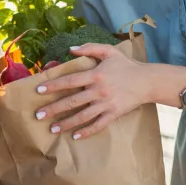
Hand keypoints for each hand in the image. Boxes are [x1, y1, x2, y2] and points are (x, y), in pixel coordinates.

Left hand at [34, 43, 149, 139]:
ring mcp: (106, 104)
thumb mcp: (109, 51)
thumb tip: (70, 49)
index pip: (70, 81)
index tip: (38, 90)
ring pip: (82, 116)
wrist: (147, 81)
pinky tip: (75, 136)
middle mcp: (99, 91)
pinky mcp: (114, 114)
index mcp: (95, 75)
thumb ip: (89, 48)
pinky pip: (98, 125)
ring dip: (66, 123)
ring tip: (52, 129)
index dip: (53, 85)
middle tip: (38, 115)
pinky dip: (86, 132)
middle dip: (54, 109)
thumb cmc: (126, 65)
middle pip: (72, 101)